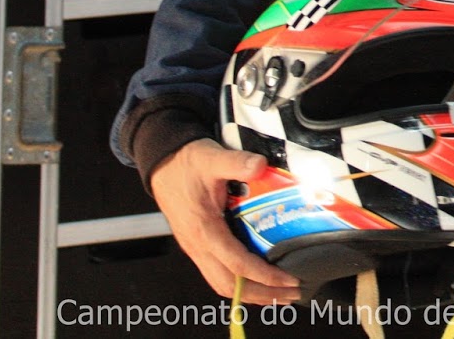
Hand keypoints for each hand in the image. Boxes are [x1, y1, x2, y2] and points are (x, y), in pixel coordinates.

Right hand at [150, 139, 301, 304]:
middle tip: (290, 294)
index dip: (264, 275)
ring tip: (278, 293)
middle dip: (261, 294)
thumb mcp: (212, 158)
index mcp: (204, 229)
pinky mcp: (198, 245)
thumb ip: (237, 163)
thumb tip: (260, 166)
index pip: (237, 263)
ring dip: (251, 292)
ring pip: (222, 283)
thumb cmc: (186, 163)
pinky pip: (219, 273)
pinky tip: (258, 277)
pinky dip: (240, 281)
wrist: (162, 163)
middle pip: (229, 285)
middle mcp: (198, 245)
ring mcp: (196, 247)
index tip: (288, 279)